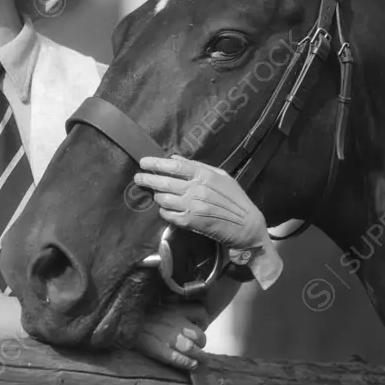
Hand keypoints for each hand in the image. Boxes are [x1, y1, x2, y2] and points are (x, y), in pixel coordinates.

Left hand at [133, 154, 268, 249]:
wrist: (246, 226)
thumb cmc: (235, 199)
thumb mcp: (221, 176)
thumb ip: (198, 165)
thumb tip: (175, 158)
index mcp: (204, 175)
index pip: (174, 166)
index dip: (156, 163)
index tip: (144, 162)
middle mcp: (196, 190)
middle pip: (164, 182)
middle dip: (147, 178)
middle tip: (138, 177)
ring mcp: (191, 207)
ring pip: (162, 198)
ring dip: (157, 195)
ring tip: (157, 194)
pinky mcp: (190, 223)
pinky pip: (167, 214)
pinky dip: (164, 210)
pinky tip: (166, 208)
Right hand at [135, 302, 208, 371]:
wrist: (121, 322)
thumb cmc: (139, 315)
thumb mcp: (158, 304)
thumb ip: (172, 307)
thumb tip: (184, 315)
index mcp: (175, 309)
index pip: (200, 312)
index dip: (203, 321)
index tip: (199, 325)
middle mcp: (175, 322)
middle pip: (199, 334)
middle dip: (201, 343)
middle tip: (198, 347)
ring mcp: (169, 337)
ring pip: (192, 348)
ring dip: (199, 357)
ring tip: (199, 361)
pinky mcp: (160, 350)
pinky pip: (179, 359)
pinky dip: (187, 364)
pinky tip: (190, 366)